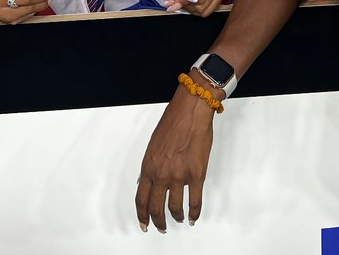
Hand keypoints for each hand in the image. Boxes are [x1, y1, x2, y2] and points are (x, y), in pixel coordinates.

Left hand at [135, 86, 216, 231]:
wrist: (191, 111)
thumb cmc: (173, 122)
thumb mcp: (153, 145)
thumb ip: (152, 165)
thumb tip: (151, 181)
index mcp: (149, 167)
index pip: (141, 199)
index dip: (142, 215)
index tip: (145, 223)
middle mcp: (161, 175)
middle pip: (156, 208)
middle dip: (158, 221)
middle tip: (161, 227)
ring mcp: (179, 176)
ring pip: (175, 208)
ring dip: (176, 217)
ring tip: (179, 219)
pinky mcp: (196, 175)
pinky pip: (194, 201)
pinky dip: (194, 212)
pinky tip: (194, 216)